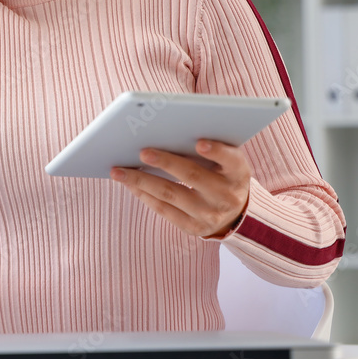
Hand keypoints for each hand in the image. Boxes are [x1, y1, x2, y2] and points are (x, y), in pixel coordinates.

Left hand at [110, 140, 250, 237]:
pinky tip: (129, 184)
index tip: (199, 143)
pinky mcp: (193, 227)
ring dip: (141, 181)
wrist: (235, 214)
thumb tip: (168, 131)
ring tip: (118, 171)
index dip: (217, 151)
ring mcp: (209, 214)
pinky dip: (144, 195)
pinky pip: (164, 210)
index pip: (231, 160)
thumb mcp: (227, 162)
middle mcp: (226, 196)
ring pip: (171, 194)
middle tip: (142, 152)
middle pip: (193, 176)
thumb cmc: (223, 175)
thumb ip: (210, 148)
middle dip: (166, 162)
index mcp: (239, 173)